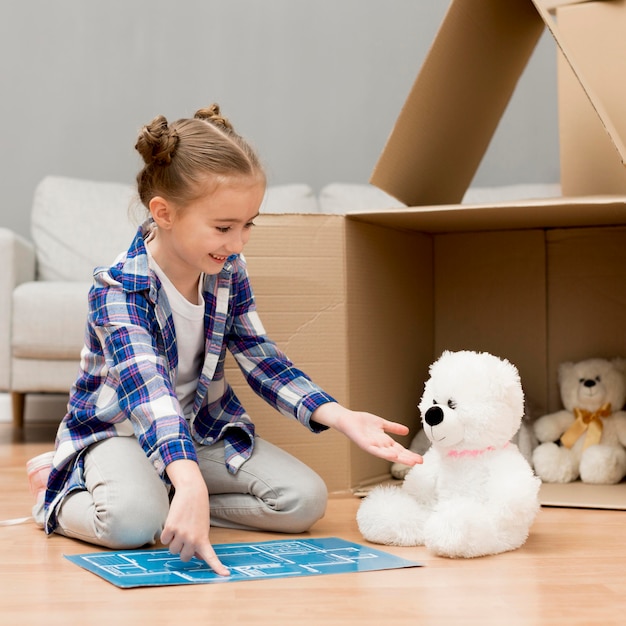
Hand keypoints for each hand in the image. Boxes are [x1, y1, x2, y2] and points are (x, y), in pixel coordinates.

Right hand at [162, 459, 229, 576]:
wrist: (192, 492)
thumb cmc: (198, 511)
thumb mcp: (203, 527)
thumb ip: (200, 542)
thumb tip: (199, 557)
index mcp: (203, 539)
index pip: (210, 556)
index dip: (217, 567)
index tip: (226, 575)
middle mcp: (192, 539)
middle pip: (183, 557)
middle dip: (183, 549)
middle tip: (186, 536)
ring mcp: (181, 534)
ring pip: (172, 549)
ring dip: (174, 541)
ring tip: (180, 527)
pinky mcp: (170, 527)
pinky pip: (164, 540)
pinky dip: (167, 534)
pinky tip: (173, 524)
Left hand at [312, 402, 422, 466]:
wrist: (348, 419)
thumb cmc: (363, 422)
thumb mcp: (382, 424)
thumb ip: (393, 428)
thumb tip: (406, 430)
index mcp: (385, 441)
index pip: (400, 449)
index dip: (410, 454)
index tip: (420, 459)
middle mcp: (380, 446)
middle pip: (397, 453)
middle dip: (408, 458)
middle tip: (420, 462)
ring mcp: (373, 446)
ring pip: (388, 454)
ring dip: (399, 458)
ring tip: (410, 462)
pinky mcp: (365, 444)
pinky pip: (376, 450)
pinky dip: (384, 453)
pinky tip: (393, 454)